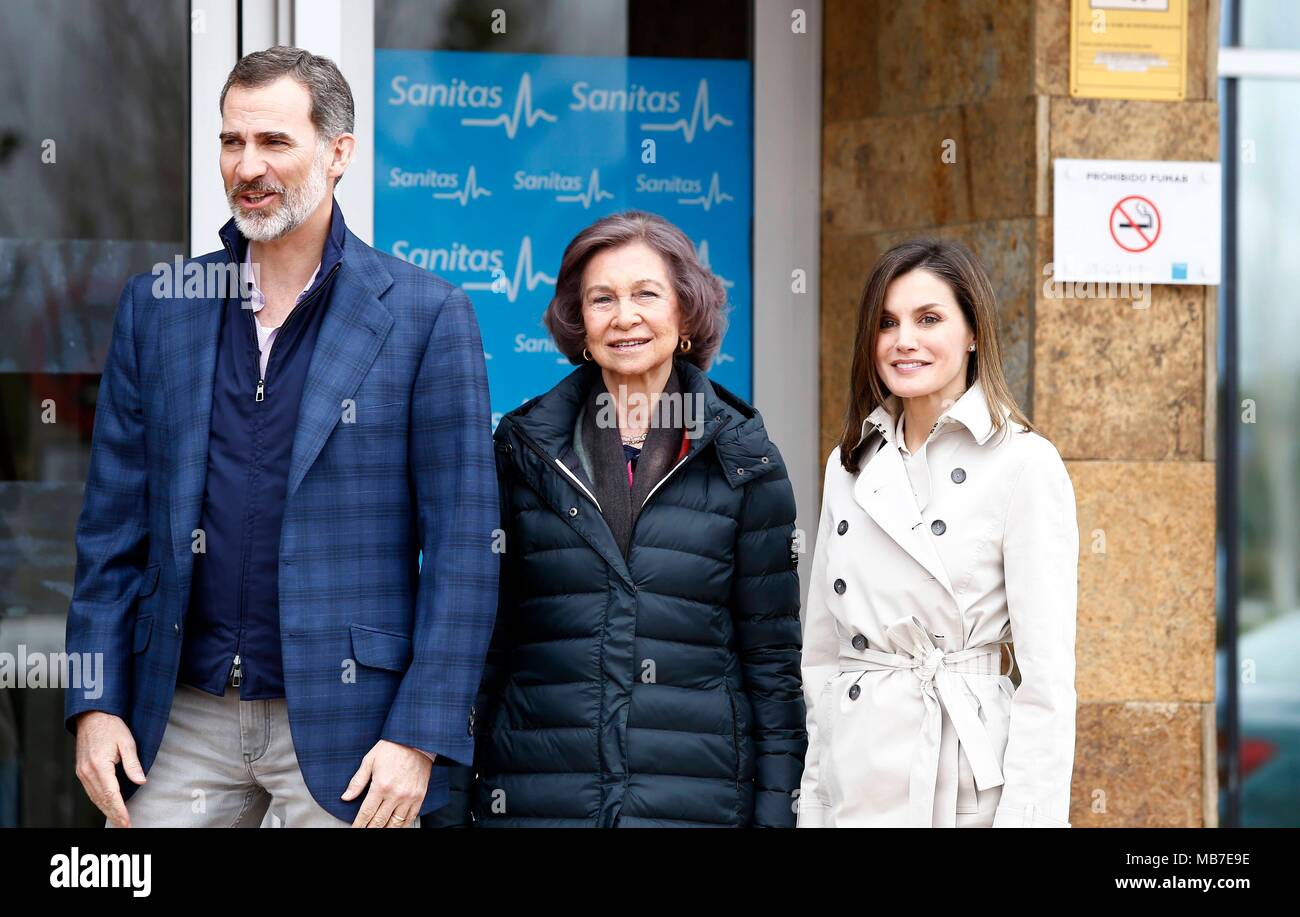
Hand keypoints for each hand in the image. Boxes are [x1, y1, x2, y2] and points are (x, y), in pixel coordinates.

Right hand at [74, 711, 145, 827]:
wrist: (92, 715)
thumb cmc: (111, 726)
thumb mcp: (127, 742)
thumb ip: (133, 764)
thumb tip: (141, 782)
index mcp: (99, 765)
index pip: (111, 794)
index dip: (120, 810)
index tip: (127, 821)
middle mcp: (87, 772)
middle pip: (101, 800)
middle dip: (114, 814)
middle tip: (125, 826)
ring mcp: (82, 772)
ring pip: (94, 798)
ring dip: (106, 810)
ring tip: (118, 821)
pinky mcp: (81, 771)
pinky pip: (90, 791)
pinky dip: (99, 801)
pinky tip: (107, 806)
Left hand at [341, 739, 432, 826]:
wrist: (417, 740)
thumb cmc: (393, 747)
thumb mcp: (370, 760)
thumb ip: (357, 781)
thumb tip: (346, 797)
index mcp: (381, 785)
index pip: (366, 813)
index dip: (358, 825)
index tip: (355, 829)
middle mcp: (396, 794)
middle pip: (379, 822)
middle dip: (369, 829)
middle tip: (364, 831)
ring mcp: (409, 797)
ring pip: (395, 824)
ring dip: (384, 829)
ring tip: (378, 830)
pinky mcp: (419, 797)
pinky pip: (410, 818)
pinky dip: (401, 826)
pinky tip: (394, 827)